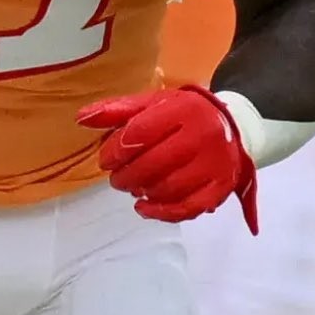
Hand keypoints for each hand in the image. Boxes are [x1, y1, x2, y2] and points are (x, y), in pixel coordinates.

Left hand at [78, 86, 258, 232]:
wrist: (234, 126)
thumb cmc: (184, 114)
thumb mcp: (153, 102)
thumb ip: (118, 110)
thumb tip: (81, 118)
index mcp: (183, 109)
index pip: (143, 131)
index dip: (117, 148)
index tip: (105, 160)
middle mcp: (202, 136)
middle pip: (154, 162)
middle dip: (126, 175)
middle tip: (115, 178)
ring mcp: (214, 164)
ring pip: (170, 187)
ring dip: (142, 192)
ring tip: (131, 188)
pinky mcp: (221, 188)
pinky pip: (188, 208)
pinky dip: (162, 213)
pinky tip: (144, 208)